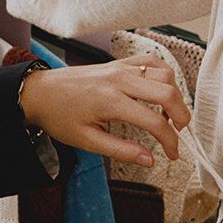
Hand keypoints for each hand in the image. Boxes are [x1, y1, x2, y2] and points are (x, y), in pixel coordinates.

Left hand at [19, 55, 188, 167]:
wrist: (40, 92)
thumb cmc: (59, 116)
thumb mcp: (87, 141)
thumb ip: (121, 151)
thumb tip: (149, 160)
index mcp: (110, 101)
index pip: (155, 122)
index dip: (170, 142)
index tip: (171, 155)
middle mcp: (119, 80)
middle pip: (168, 92)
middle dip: (182, 117)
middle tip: (179, 134)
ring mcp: (120, 68)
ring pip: (164, 74)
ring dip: (174, 96)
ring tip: (167, 115)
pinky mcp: (119, 63)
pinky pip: (151, 61)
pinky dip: (164, 75)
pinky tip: (161, 91)